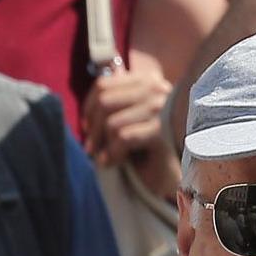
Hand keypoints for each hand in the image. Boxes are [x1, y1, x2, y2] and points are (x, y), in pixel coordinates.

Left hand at [82, 64, 176, 183]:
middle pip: (104, 101)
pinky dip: (113, 153)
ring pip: (112, 122)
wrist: (168, 174)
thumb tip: (89, 100)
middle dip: (94, 129)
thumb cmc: (144, 147)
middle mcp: (156, 89)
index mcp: (146, 80)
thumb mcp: (126, 118)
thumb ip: (113, 101)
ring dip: (103, 145)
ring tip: (106, 157)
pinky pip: (124, 137)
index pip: (103, 84)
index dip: (88, 107)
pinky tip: (114, 162)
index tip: (87, 127)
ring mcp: (162, 109)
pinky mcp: (162, 132)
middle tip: (91, 148)